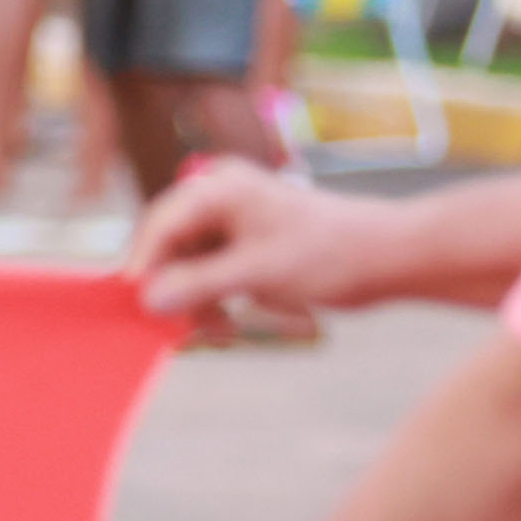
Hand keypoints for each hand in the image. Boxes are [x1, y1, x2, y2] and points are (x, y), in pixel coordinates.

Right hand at [129, 160, 391, 321]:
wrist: (385, 257)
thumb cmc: (329, 253)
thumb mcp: (258, 273)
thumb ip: (199, 284)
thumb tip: (149, 299)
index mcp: (219, 188)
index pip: (160, 225)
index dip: (143, 266)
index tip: (135, 305)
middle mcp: (219, 197)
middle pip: (169, 246)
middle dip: (173, 288)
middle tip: (178, 328)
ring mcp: (231, 220)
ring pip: (187, 264)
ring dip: (195, 300)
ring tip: (217, 332)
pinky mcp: (244, 243)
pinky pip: (209, 272)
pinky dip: (213, 299)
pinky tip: (227, 324)